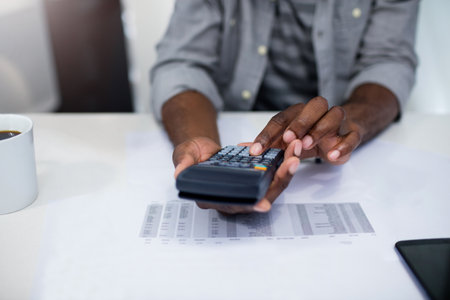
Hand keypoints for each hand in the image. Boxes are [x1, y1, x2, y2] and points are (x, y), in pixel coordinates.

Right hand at [173, 138, 300, 214]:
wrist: (200, 148)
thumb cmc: (192, 155)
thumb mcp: (184, 155)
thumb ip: (183, 164)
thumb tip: (179, 174)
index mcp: (214, 197)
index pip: (234, 205)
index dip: (248, 205)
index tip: (263, 204)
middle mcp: (234, 196)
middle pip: (262, 195)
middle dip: (279, 180)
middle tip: (291, 163)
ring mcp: (247, 188)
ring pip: (272, 185)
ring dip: (286, 170)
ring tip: (295, 152)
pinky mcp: (256, 177)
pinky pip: (273, 174)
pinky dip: (283, 162)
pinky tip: (291, 150)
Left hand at [250, 96, 361, 164]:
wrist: (341, 134)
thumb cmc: (309, 137)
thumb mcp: (286, 142)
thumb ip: (267, 144)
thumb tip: (241, 147)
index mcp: (298, 112)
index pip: (280, 119)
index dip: (267, 134)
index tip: (255, 150)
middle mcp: (318, 112)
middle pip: (312, 107)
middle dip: (299, 122)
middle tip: (288, 139)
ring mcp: (337, 121)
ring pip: (334, 116)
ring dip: (319, 130)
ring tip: (307, 144)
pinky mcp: (352, 133)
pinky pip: (352, 136)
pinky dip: (343, 145)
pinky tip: (332, 156)